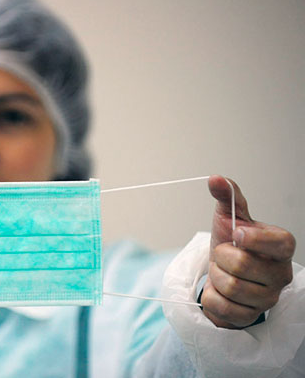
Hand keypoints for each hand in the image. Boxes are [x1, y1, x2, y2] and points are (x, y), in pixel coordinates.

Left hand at [201, 175, 294, 327]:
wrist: (220, 275)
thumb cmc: (230, 245)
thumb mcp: (228, 217)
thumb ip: (227, 196)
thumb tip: (215, 178)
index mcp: (280, 247)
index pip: (281, 242)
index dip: (255, 238)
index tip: (236, 234)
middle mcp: (281, 273)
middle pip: (242, 265)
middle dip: (221, 258)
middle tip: (223, 257)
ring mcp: (268, 298)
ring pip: (231, 287)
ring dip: (216, 277)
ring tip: (222, 273)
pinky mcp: (251, 317)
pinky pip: (222, 307)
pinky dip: (212, 297)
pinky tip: (220, 292)